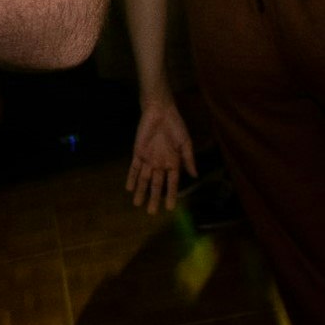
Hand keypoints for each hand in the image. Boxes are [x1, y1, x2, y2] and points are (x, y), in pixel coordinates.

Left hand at [127, 95, 194, 213]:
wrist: (160, 111)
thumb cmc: (175, 126)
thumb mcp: (185, 142)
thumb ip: (188, 159)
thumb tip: (195, 175)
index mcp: (173, 162)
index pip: (172, 183)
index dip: (171, 195)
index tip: (170, 209)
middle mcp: (160, 163)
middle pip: (156, 184)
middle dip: (153, 198)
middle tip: (151, 213)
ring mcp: (148, 158)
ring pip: (144, 179)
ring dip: (140, 191)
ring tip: (137, 204)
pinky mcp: (138, 152)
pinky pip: (134, 167)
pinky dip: (131, 177)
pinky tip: (129, 187)